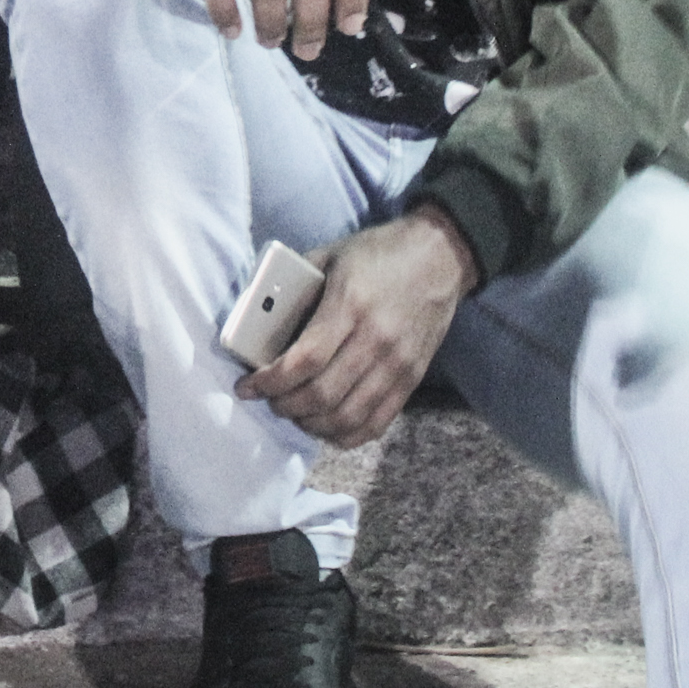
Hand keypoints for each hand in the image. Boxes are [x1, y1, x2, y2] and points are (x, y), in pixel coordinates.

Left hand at [236, 211, 477, 444]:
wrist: (441, 256)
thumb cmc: (378, 253)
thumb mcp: (329, 257)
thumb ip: (296, 290)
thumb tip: (259, 324)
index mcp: (351, 306)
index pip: (305, 361)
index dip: (270, 381)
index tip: (247, 386)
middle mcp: (377, 340)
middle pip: (323, 395)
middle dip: (285, 405)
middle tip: (268, 399)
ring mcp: (399, 364)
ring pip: (348, 417)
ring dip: (312, 424)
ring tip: (293, 412)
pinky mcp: (413, 379)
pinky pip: (377, 423)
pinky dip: (346, 434)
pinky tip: (325, 425)